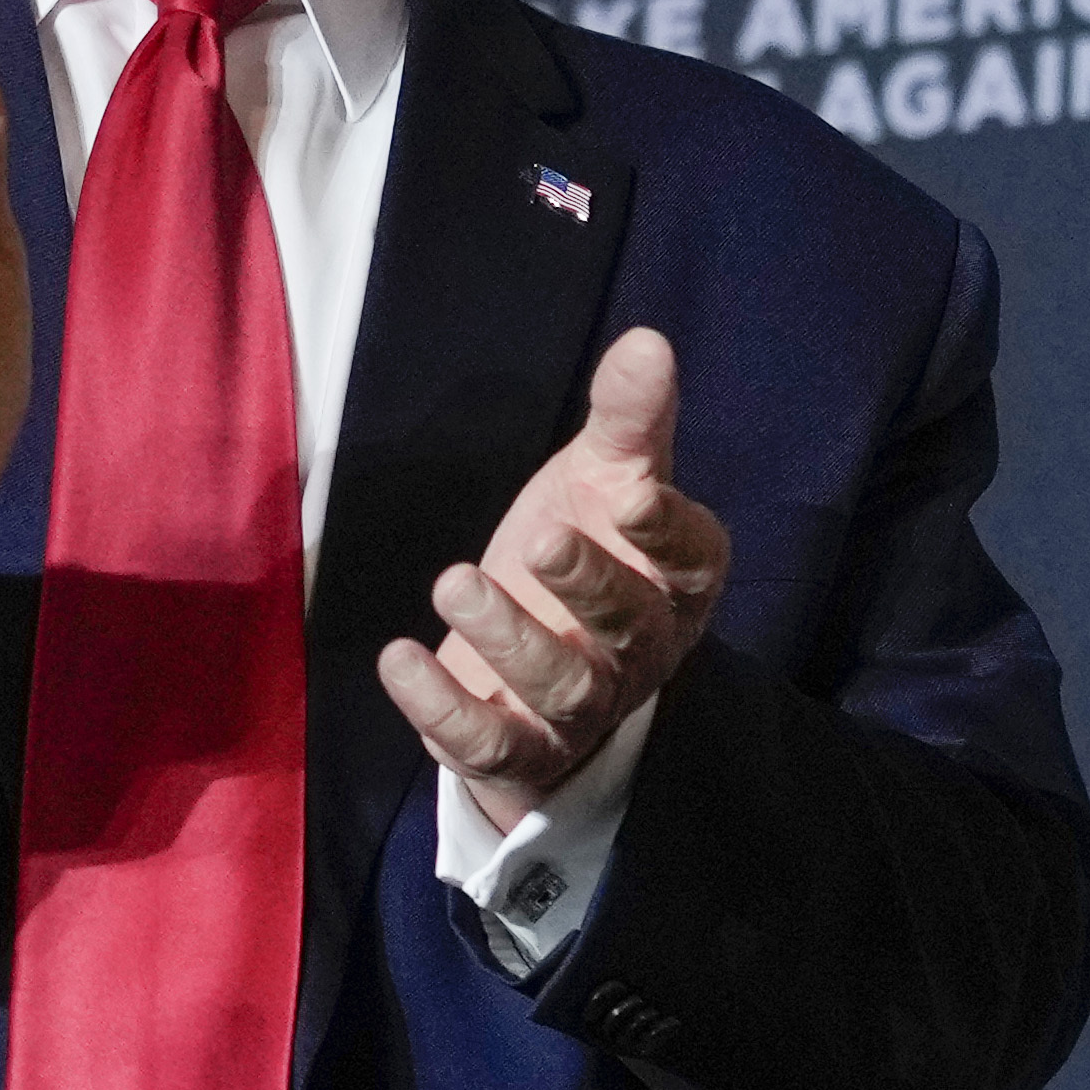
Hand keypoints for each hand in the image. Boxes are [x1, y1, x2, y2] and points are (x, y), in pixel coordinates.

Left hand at [379, 328, 727, 834]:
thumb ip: (627, 417)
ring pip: (561, 689)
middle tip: (539, 539)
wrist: (543, 659)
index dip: (666, 533)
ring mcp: (582, 710)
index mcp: (674, 581)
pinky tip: (399, 658)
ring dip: (507, 639)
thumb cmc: (588, 549)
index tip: (633, 495)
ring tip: (452, 581)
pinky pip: (491, 744)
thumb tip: (648, 340)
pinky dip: (442, 709)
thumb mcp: (603, 476)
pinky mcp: (520, 750)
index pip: (690, 560)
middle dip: (587, 584)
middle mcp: (640, 651)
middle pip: (627, 627)